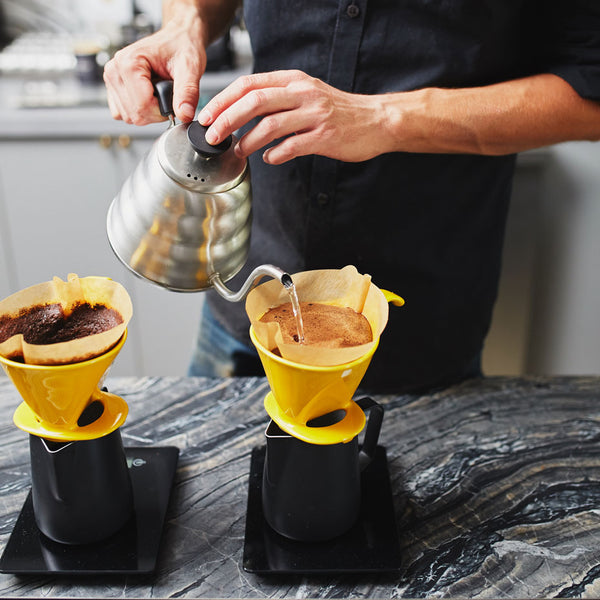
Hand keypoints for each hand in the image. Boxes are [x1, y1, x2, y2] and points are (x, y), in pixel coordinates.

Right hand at [103, 10, 205, 124]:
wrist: (177, 39)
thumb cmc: (181, 47)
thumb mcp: (190, 67)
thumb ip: (188, 92)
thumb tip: (185, 115)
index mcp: (129, 62)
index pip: (142, 106)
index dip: (162, 112)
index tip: (174, 102)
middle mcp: (115, 70)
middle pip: (134, 114)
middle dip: (156, 113)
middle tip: (168, 96)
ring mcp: (112, 79)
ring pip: (128, 117)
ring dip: (148, 113)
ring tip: (160, 94)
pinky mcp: (114, 88)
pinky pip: (123, 114)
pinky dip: (139, 112)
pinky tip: (150, 97)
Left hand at [198, 70, 395, 163]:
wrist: (376, 120)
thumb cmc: (338, 111)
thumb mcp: (306, 94)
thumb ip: (277, 101)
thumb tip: (242, 115)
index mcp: (293, 80)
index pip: (249, 84)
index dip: (223, 99)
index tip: (207, 116)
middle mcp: (302, 93)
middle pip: (255, 101)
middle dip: (227, 119)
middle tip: (212, 135)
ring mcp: (315, 114)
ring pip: (271, 124)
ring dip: (248, 140)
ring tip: (238, 150)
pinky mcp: (325, 136)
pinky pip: (293, 146)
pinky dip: (276, 154)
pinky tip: (269, 159)